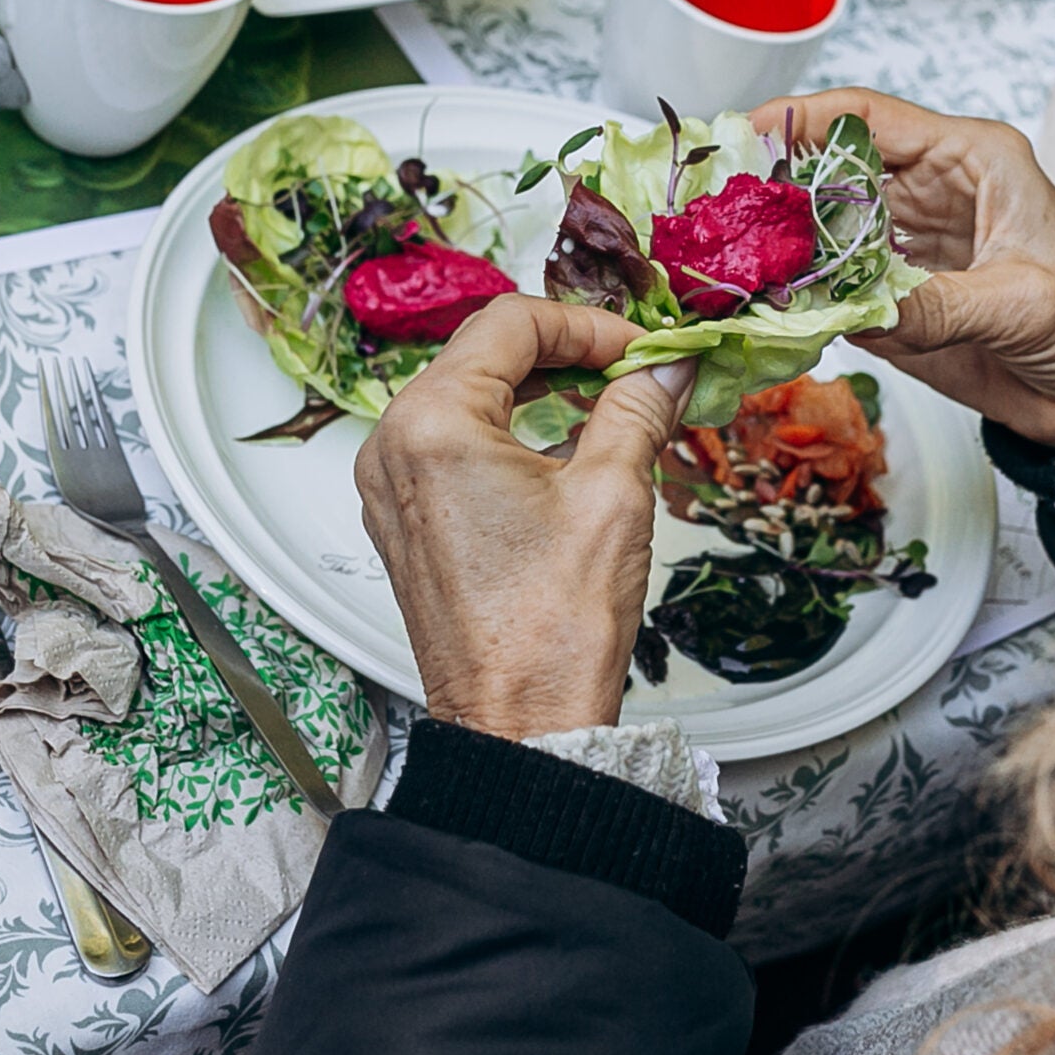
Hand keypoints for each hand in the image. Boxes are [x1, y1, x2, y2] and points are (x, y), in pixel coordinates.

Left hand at [354, 295, 696, 738]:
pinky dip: (512, 434)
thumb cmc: (549, 632)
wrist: (518, 729)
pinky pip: (455, 446)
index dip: (589, 325)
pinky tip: (569, 450)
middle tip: (634, 370)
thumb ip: (635, 410)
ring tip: (612, 405)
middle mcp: (393, 448)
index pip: (510, 324)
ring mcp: (392, 488)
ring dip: (541, 390)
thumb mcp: (612, 495)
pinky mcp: (407, 523)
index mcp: (431, 424)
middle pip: (483, 354)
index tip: (642, 349)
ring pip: (469, 398)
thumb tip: (662, 369)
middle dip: (566, 352)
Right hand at [752, 90, 1054, 450]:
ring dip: (778, 248)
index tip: (744, 134)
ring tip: (723, 261)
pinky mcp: (899, 304)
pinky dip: (799, 300)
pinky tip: (764, 308)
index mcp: (969, 161)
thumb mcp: (1024, 304)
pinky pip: (835, 292)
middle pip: (829, 172)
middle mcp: (930, 196)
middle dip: (772, 187)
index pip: (868, 118)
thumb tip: (855, 312)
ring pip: (823, 233)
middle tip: (714, 209)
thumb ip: (937, 307)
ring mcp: (909, 251)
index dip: (802, 119)